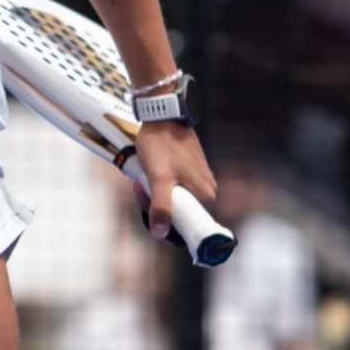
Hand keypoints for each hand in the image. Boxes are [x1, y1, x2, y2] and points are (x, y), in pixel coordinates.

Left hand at [133, 120, 217, 243]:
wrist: (162, 116)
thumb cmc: (161, 145)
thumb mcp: (158, 179)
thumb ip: (160, 206)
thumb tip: (160, 233)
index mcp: (207, 198)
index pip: (188, 228)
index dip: (165, 225)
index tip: (149, 208)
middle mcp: (207, 191)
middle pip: (178, 214)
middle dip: (155, 206)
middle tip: (141, 189)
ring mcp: (199, 181)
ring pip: (173, 200)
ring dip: (153, 195)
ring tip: (142, 178)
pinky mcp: (189, 172)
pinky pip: (173, 188)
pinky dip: (158, 184)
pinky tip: (148, 173)